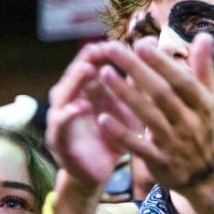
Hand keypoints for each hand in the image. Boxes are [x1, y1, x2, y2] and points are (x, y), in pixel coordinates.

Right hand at [46, 44, 137, 188]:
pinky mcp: (59, 141)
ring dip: (75, 81)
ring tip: (88, 70)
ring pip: (64, 95)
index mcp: (89, 91)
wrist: (100, 172)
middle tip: (99, 48)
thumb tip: (154, 51)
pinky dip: (68, 115)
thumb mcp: (129, 109)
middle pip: (76, 75)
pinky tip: (80, 107)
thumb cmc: (115, 135)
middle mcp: (72, 100)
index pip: (92, 65)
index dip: (102, 53)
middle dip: (86, 60)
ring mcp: (63, 119)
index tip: (116, 41)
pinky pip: (60, 125)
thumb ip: (137, 83)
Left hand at [95, 35, 213, 194]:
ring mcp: (175, 144)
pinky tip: (103, 118)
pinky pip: (138, 147)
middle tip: (112, 49)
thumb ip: (205, 69)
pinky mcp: (160, 162)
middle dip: (137, 70)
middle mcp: (190, 123)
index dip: (162, 63)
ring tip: (104, 73)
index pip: (182, 80)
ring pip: (147, 116)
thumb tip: (205, 35)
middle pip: (161, 94)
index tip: (142, 43)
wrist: (211, 178)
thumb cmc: (209, 131)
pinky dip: (121, 133)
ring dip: (125, 94)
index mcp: (204, 106)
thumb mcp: (213, 101)